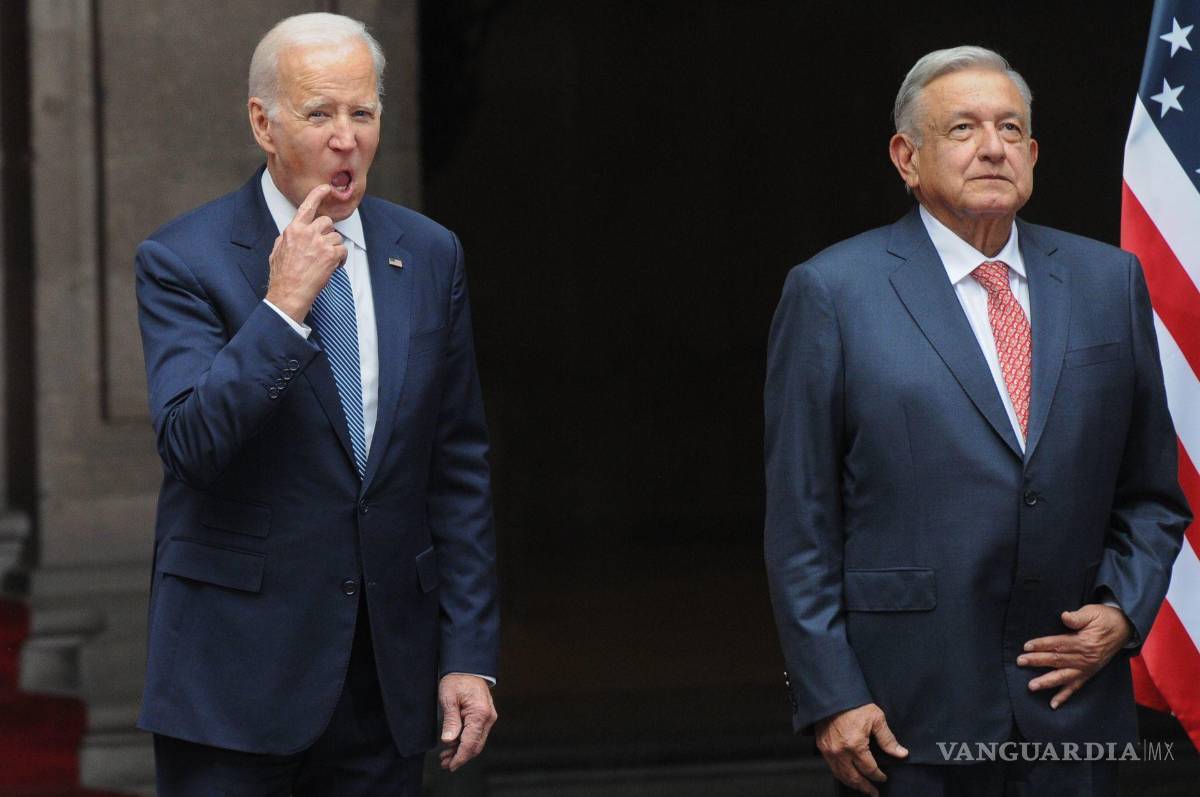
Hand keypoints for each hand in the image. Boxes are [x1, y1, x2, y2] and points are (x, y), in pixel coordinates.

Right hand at [264, 183, 346, 322]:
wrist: (289, 292)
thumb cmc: (283, 276)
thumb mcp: (277, 251)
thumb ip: (286, 238)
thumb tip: (292, 235)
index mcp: (293, 230)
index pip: (307, 206)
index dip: (318, 194)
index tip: (326, 188)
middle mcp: (307, 233)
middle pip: (327, 222)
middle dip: (328, 233)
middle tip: (323, 247)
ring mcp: (320, 243)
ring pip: (337, 236)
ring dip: (334, 247)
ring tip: (326, 261)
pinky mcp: (331, 254)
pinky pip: (343, 250)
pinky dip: (341, 259)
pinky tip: (333, 266)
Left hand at [438, 674, 497, 771]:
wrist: (467, 666)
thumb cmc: (457, 679)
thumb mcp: (449, 699)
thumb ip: (450, 721)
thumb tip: (448, 740)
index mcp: (480, 714)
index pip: (470, 743)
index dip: (460, 757)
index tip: (450, 766)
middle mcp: (488, 718)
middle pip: (475, 746)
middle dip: (460, 757)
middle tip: (444, 763)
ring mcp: (488, 717)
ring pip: (476, 741)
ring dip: (461, 750)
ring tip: (445, 756)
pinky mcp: (484, 716)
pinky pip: (476, 734)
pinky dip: (465, 741)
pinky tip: (452, 744)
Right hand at [814, 703, 907, 796]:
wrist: (832, 695)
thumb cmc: (854, 704)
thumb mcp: (876, 719)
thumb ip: (888, 739)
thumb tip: (902, 753)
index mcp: (855, 746)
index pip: (869, 769)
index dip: (878, 776)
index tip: (883, 777)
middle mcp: (840, 752)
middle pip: (854, 777)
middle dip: (865, 787)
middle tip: (873, 793)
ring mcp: (829, 751)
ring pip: (841, 775)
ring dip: (852, 784)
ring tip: (861, 788)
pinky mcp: (822, 747)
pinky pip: (831, 767)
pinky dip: (840, 775)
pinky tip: (846, 776)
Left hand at [1018, 604, 1133, 708]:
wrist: (1124, 629)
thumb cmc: (1104, 619)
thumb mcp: (1092, 612)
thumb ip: (1078, 617)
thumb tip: (1064, 617)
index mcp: (1085, 642)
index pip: (1059, 644)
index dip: (1042, 645)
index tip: (1026, 646)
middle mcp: (1086, 658)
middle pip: (1058, 660)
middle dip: (1037, 661)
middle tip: (1020, 662)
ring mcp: (1087, 668)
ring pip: (1064, 676)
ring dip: (1047, 682)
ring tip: (1031, 686)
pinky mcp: (1089, 674)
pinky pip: (1076, 687)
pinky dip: (1064, 696)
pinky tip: (1053, 704)